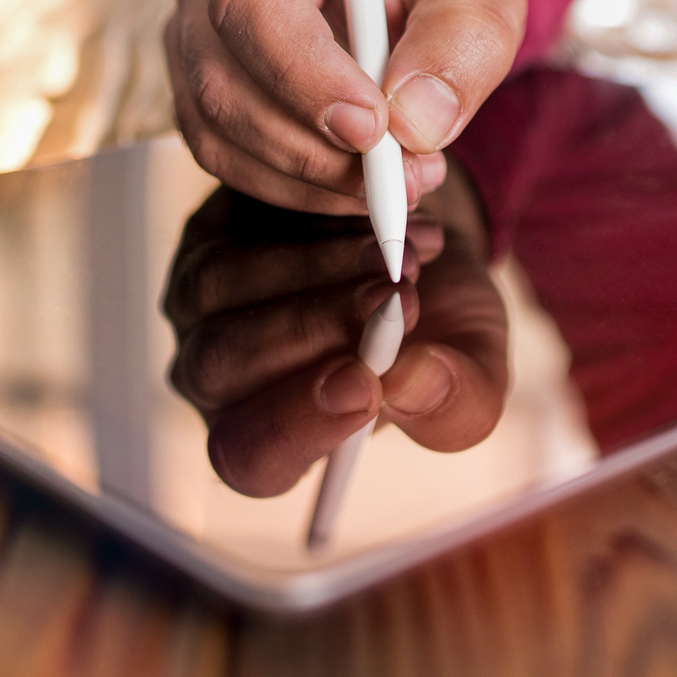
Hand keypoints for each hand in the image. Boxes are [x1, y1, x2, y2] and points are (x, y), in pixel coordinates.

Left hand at [163, 181, 510, 496]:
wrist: (424, 246)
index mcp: (270, 442)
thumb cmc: (440, 330)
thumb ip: (457, 404)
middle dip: (319, 326)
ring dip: (320, 266)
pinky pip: (236, 221)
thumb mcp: (478, 374)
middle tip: (403, 297)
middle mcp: (218, 382)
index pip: (248, 457)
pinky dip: (312, 218)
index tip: (365, 384)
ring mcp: (199, 305)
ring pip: (221, 286)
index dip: (296, 426)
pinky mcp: (209, 236)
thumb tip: (409, 383)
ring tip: (406, 255)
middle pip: (223, 364)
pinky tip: (379, 218)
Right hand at [164, 0, 524, 214]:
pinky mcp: (197, 90)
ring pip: (215, 127)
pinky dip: (293, 187)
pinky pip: (224, 157)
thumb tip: (416, 120)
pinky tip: (355, 184)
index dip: (303, 73)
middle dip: (313, 145)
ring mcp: (190, 34)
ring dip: (307, 176)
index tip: (372, 126)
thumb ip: (461, 39)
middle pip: (222, 76)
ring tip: (397, 180)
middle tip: (403, 173)